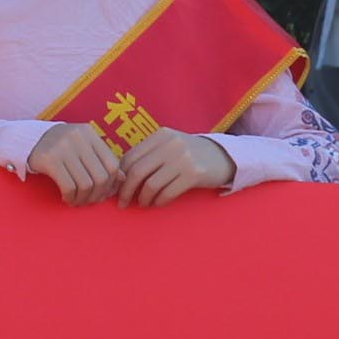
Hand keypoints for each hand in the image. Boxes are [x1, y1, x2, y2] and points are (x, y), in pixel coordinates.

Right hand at [25, 119, 121, 204]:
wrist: (26, 141)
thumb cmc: (59, 147)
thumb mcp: (81, 146)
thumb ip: (101, 159)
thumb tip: (123, 179)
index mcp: (88, 133)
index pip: (112, 163)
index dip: (112, 184)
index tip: (104, 193)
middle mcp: (77, 137)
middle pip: (101, 176)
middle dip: (98, 195)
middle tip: (90, 201)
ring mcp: (62, 147)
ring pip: (86, 184)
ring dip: (84, 199)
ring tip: (78, 201)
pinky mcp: (49, 159)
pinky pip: (69, 186)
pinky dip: (71, 198)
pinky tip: (68, 198)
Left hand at [115, 127, 237, 206]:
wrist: (222, 157)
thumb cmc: (188, 155)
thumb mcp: (168, 147)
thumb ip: (148, 156)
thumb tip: (120, 177)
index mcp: (160, 135)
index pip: (130, 157)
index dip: (120, 176)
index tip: (115, 189)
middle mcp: (170, 144)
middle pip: (137, 171)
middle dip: (126, 191)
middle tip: (122, 203)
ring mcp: (182, 158)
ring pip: (151, 184)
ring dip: (143, 198)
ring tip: (143, 203)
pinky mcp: (194, 174)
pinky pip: (167, 192)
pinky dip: (159, 201)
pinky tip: (157, 203)